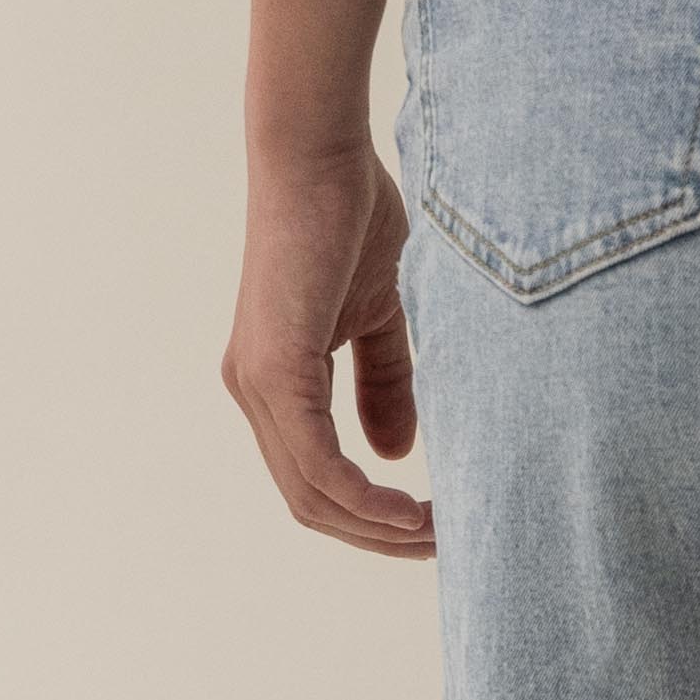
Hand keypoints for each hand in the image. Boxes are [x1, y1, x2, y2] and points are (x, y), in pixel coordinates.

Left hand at [225, 138, 432, 554]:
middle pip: (311, 502)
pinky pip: (315, 463)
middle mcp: (253, 391)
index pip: (316, 477)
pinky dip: (361, 497)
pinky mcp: (273, 371)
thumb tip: (393, 454)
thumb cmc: (352, 216)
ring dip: (376, 526)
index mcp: (275, 381)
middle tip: (446, 544)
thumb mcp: (382, 314)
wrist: (321, 155)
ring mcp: (256, 385)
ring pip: (311, 493)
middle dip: (378, 535)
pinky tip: (407, 508)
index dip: (372, 514)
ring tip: (438, 533)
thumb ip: (385, 381)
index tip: (435, 524)